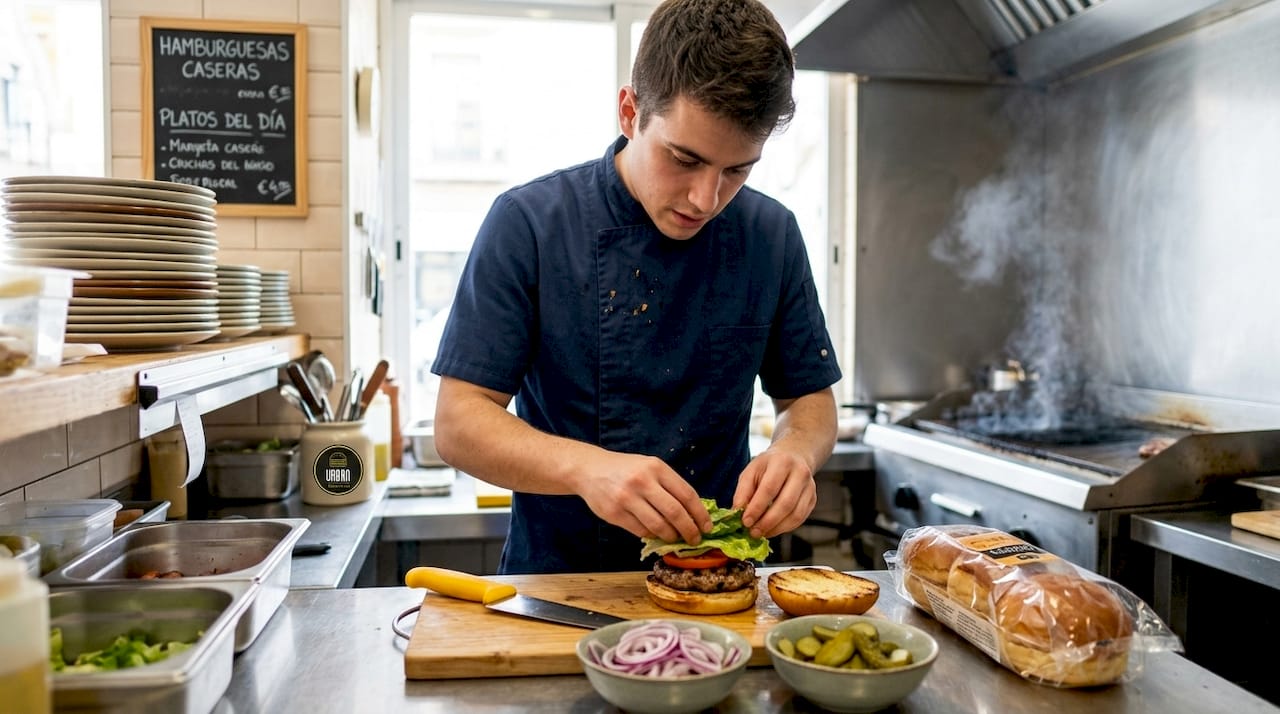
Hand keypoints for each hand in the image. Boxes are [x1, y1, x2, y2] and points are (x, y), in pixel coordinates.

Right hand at [575, 452, 711, 543]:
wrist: (589, 469)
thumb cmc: (625, 469)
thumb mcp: (649, 466)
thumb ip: (669, 485)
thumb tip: (693, 512)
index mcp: (656, 467)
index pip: (687, 494)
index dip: (700, 514)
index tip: (707, 527)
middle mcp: (642, 481)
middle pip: (675, 512)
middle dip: (689, 530)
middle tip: (695, 539)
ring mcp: (627, 498)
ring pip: (659, 525)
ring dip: (671, 536)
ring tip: (675, 538)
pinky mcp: (614, 513)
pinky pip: (641, 531)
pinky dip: (652, 535)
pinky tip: (655, 533)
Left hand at [731, 449, 817, 539]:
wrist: (792, 456)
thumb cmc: (768, 466)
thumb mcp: (751, 471)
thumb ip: (743, 491)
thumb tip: (737, 512)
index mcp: (781, 462)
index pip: (769, 488)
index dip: (757, 508)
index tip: (746, 522)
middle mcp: (800, 473)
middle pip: (785, 503)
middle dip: (767, 522)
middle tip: (754, 532)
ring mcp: (810, 487)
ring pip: (795, 514)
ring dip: (777, 528)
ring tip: (762, 533)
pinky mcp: (813, 499)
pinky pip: (800, 518)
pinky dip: (785, 528)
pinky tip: (772, 529)